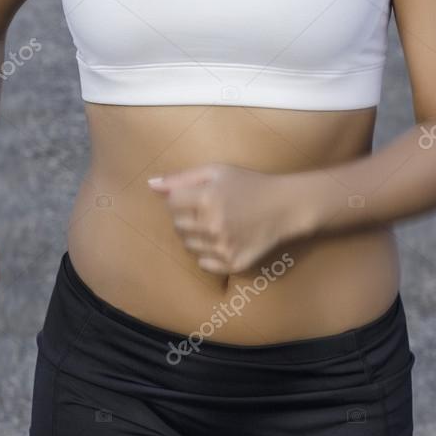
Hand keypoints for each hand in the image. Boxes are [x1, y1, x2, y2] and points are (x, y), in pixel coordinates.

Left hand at [147, 164, 296, 274]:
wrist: (284, 207)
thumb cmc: (249, 184)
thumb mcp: (216, 171)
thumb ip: (181, 178)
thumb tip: (151, 185)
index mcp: (206, 199)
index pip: (171, 204)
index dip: (180, 198)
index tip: (195, 195)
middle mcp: (212, 226)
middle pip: (177, 226)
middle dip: (185, 216)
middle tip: (205, 209)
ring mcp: (223, 248)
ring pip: (188, 245)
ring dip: (195, 234)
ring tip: (215, 222)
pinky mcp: (232, 264)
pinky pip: (203, 263)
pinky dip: (207, 253)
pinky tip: (222, 239)